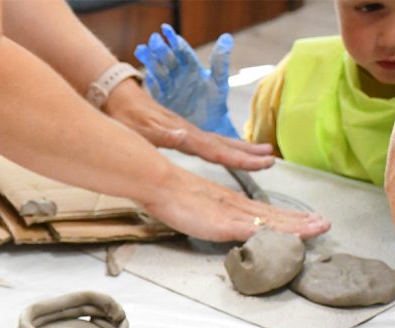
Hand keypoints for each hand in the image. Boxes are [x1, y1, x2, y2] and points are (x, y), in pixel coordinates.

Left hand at [105, 78, 273, 171]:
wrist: (121, 97)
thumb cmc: (128, 117)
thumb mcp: (142, 130)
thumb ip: (163, 134)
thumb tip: (184, 136)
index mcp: (185, 137)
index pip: (218, 151)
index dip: (240, 159)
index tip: (263, 163)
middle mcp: (192, 133)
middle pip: (226, 145)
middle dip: (249, 154)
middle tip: (273, 159)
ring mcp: (189, 131)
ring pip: (221, 142)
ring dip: (243, 149)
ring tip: (264, 153)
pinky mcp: (184, 131)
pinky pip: (212, 141)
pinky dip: (226, 146)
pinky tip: (232, 151)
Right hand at [135, 24, 239, 138]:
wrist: (207, 125)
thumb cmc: (215, 102)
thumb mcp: (219, 81)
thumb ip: (220, 62)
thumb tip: (226, 38)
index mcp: (191, 67)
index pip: (181, 50)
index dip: (173, 40)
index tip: (166, 30)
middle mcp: (178, 75)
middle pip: (167, 59)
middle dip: (160, 49)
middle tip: (153, 39)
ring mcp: (169, 87)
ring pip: (158, 71)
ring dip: (150, 60)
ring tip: (141, 50)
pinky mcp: (162, 100)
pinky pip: (154, 89)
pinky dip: (150, 81)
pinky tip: (146, 75)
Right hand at [144, 166, 329, 241]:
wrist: (160, 184)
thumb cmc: (171, 193)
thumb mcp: (197, 205)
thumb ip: (211, 212)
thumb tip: (223, 220)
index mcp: (231, 203)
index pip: (265, 212)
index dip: (288, 217)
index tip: (308, 219)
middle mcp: (236, 207)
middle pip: (274, 216)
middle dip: (301, 221)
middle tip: (325, 224)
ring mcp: (231, 215)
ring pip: (270, 222)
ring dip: (296, 226)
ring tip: (318, 227)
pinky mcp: (223, 223)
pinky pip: (252, 230)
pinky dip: (271, 233)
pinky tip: (285, 237)